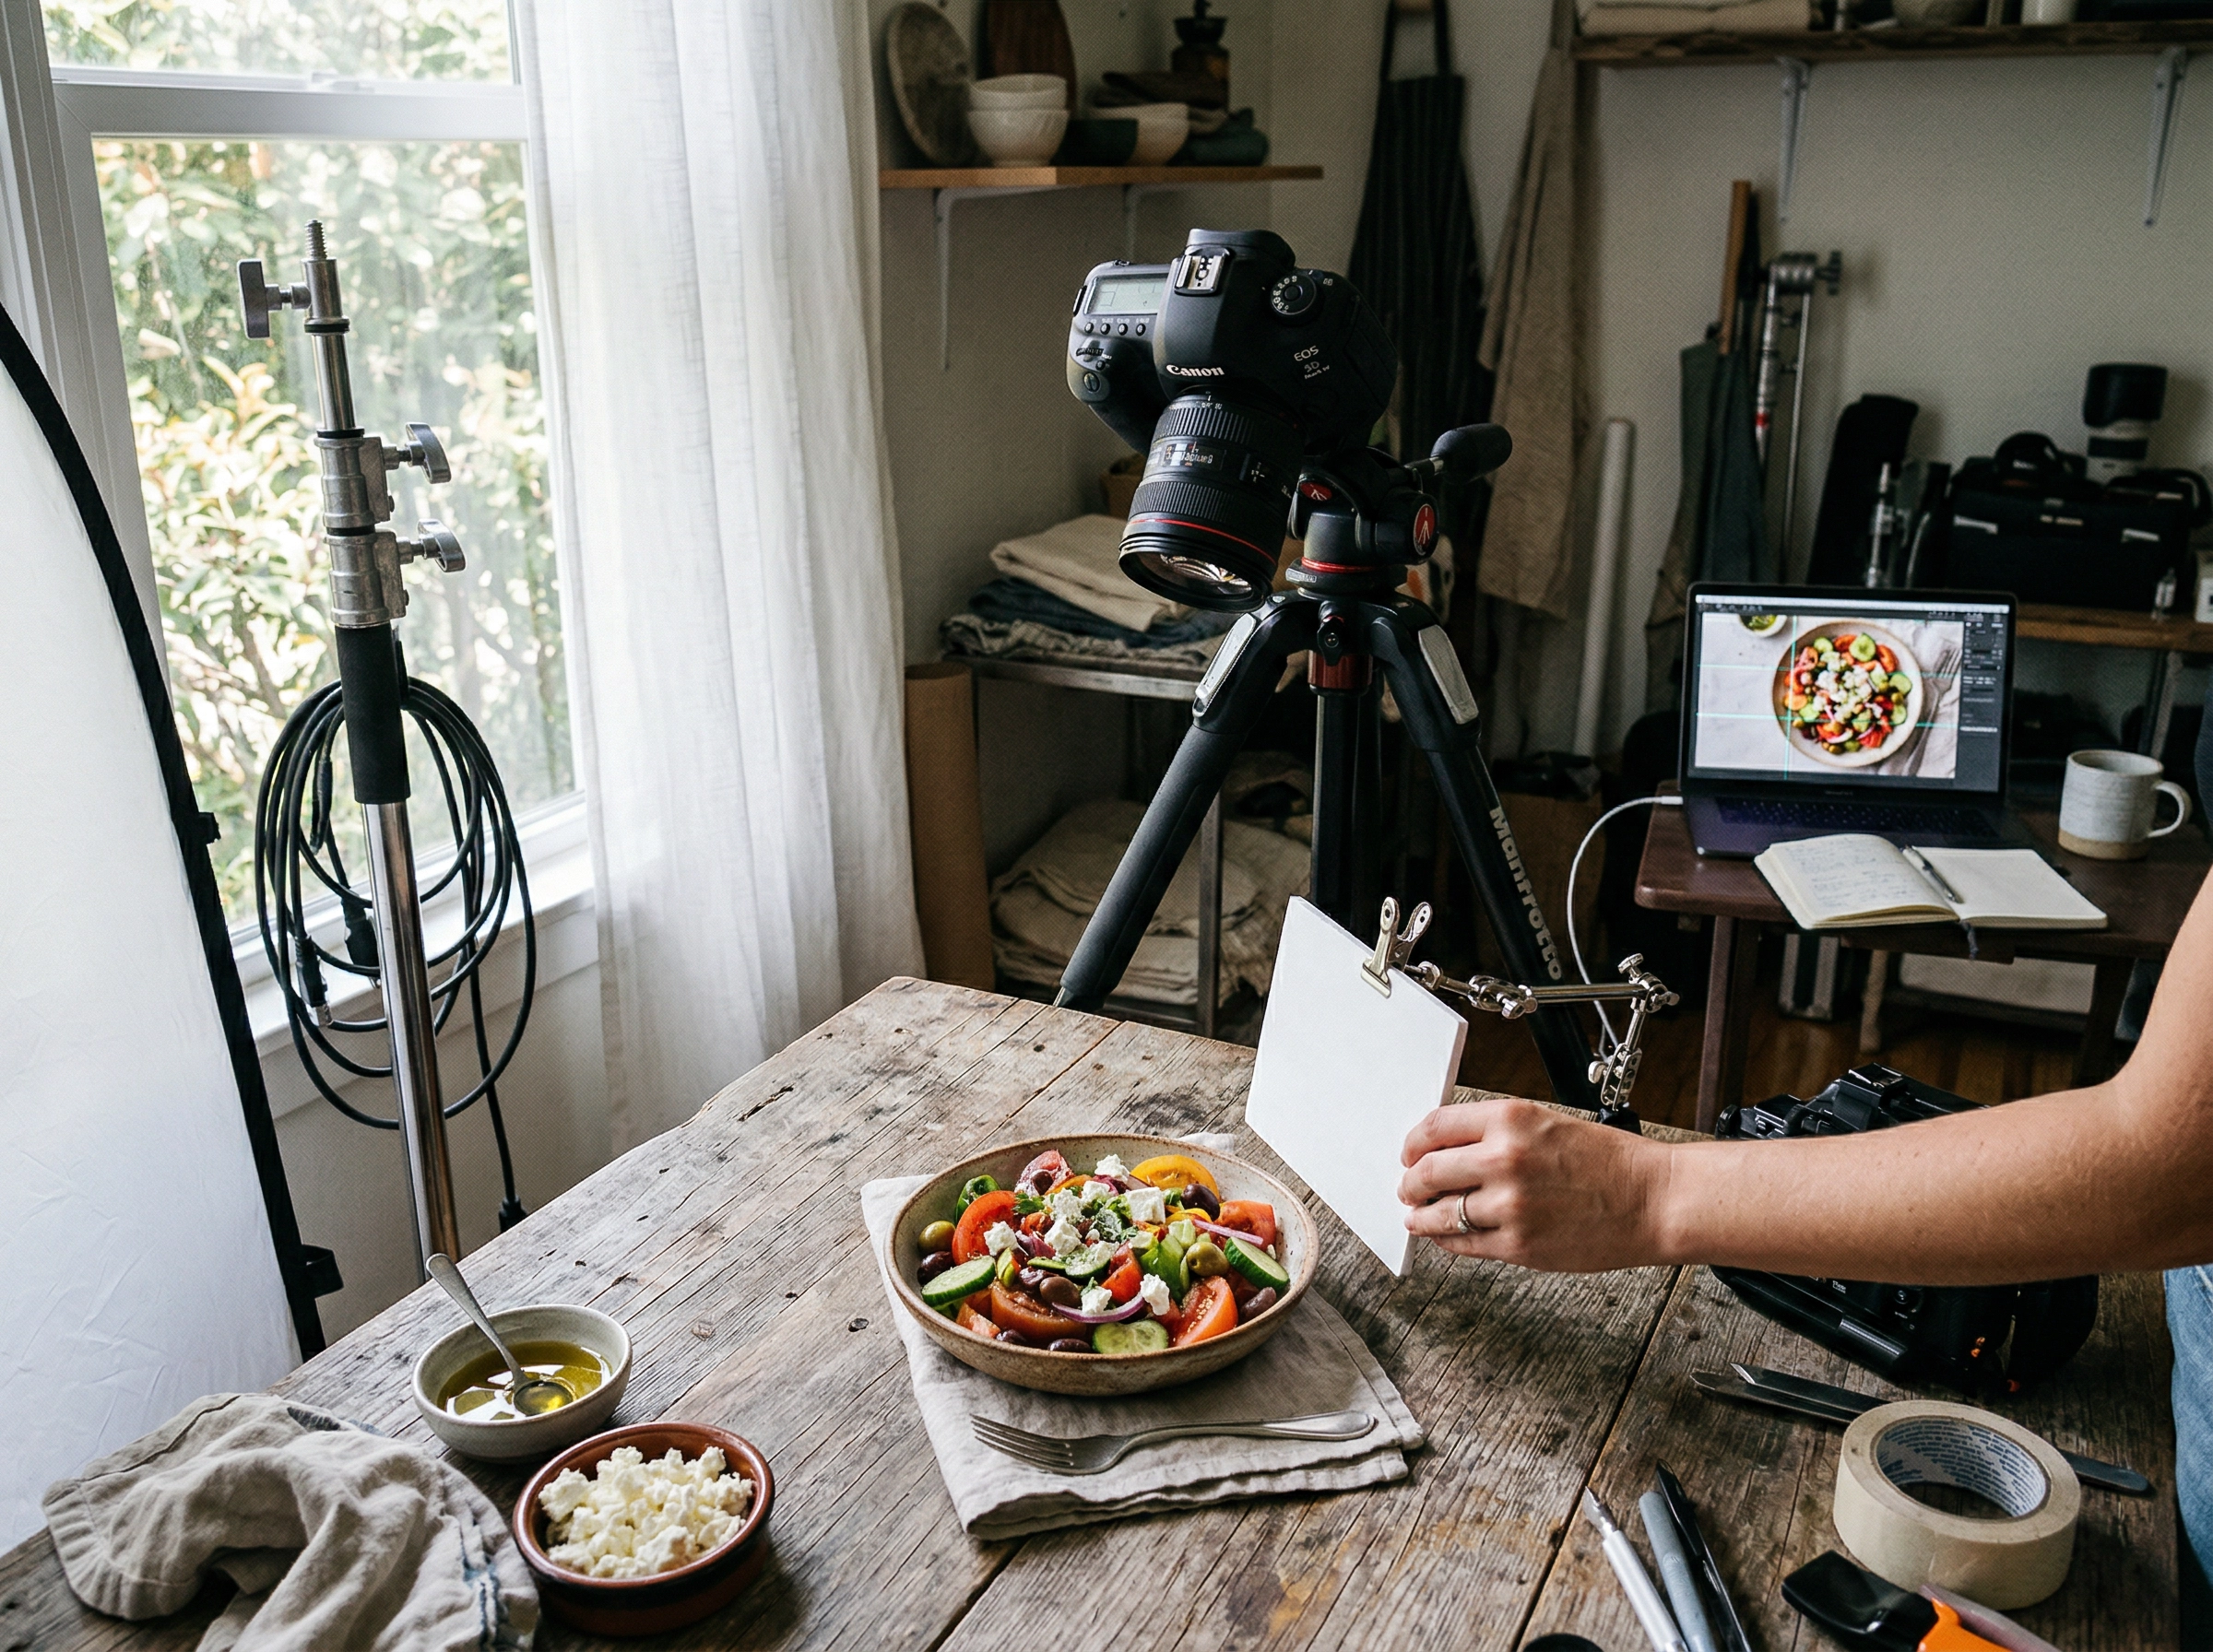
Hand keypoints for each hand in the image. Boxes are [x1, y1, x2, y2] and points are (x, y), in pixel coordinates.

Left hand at [1398, 1098, 1671, 1271]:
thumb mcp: (1547, 1124)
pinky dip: (1446, 1240)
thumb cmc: (1609, 1162)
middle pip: (1427, 1170)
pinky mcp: (1519, 1245)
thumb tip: (1446, 1150)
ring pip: (1438, 1213)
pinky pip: (1463, 1243)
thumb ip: (1496, 1134)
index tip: (1409, 1153)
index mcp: (1511, 1119)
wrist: (1654, 1200)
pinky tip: (1445, 1235)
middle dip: (1410, 1182)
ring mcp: (1510, 1205)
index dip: (1413, 1143)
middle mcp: (1504, 1159)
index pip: (1434, 1127)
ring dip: (1420, 1216)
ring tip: (1418, 1216)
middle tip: (1408, 1187)